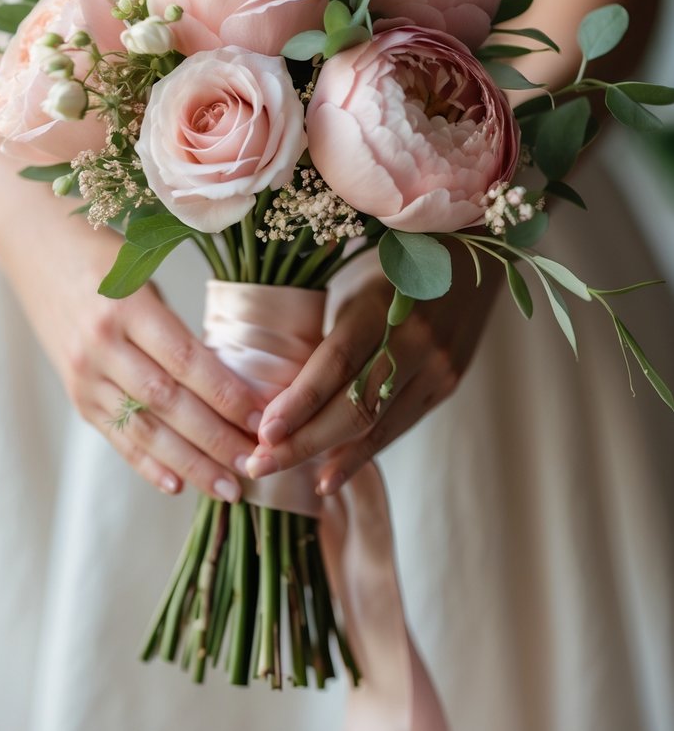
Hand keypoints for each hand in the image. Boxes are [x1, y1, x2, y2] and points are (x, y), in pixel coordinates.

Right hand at [0, 211, 264, 501]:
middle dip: (214, 439)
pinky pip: (115, 436)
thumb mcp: (144, 271)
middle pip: (167, 403)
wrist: (34, 247)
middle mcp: (101, 344)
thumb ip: (178, 323)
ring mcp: (84, 374)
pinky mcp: (75, 394)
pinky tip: (178, 485)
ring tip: (227, 488)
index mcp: (127, 305)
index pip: (185, 360)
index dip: (225, 394)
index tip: (261, 419)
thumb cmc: (105, 253)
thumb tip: (235, 377)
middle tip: (254, 464)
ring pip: (143, 429)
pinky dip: (147, 464)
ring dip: (189, 463)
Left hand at [246, 247, 498, 494]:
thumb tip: (283, 394)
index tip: (264, 433)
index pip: (336, 363)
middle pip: (355, 406)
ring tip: (283, 473)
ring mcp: (437, 366)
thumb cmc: (395, 266)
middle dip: (302, 442)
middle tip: (259, 464)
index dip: (300, 402)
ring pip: (377, 426)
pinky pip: (398, 427)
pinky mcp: (448, 384)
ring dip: (327, 457)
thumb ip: (331, 336)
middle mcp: (415, 339)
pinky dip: (362, 454)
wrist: (470, 256)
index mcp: (382, 304)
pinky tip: (330, 474)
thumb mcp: (357, 285)